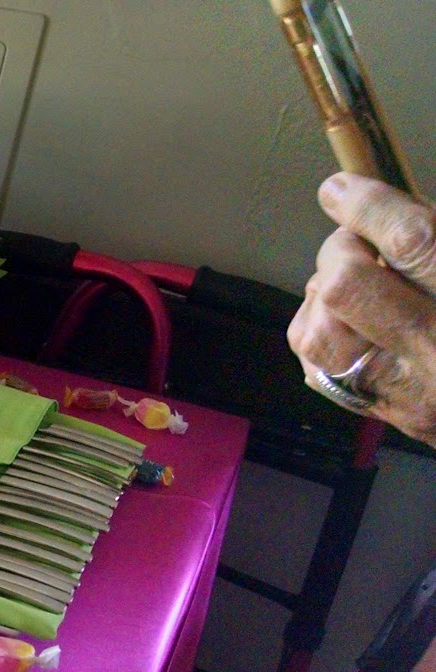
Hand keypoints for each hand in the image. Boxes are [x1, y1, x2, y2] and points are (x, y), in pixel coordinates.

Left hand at [287, 174, 435, 443]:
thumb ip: (435, 238)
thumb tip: (385, 211)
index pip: (412, 243)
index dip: (368, 207)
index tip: (341, 190)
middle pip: (346, 287)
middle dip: (340, 251)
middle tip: (358, 242)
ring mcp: (406, 392)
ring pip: (317, 332)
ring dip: (321, 294)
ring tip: (355, 281)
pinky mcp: (382, 412)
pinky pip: (316, 365)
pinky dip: (320, 330)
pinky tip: (348, 318)